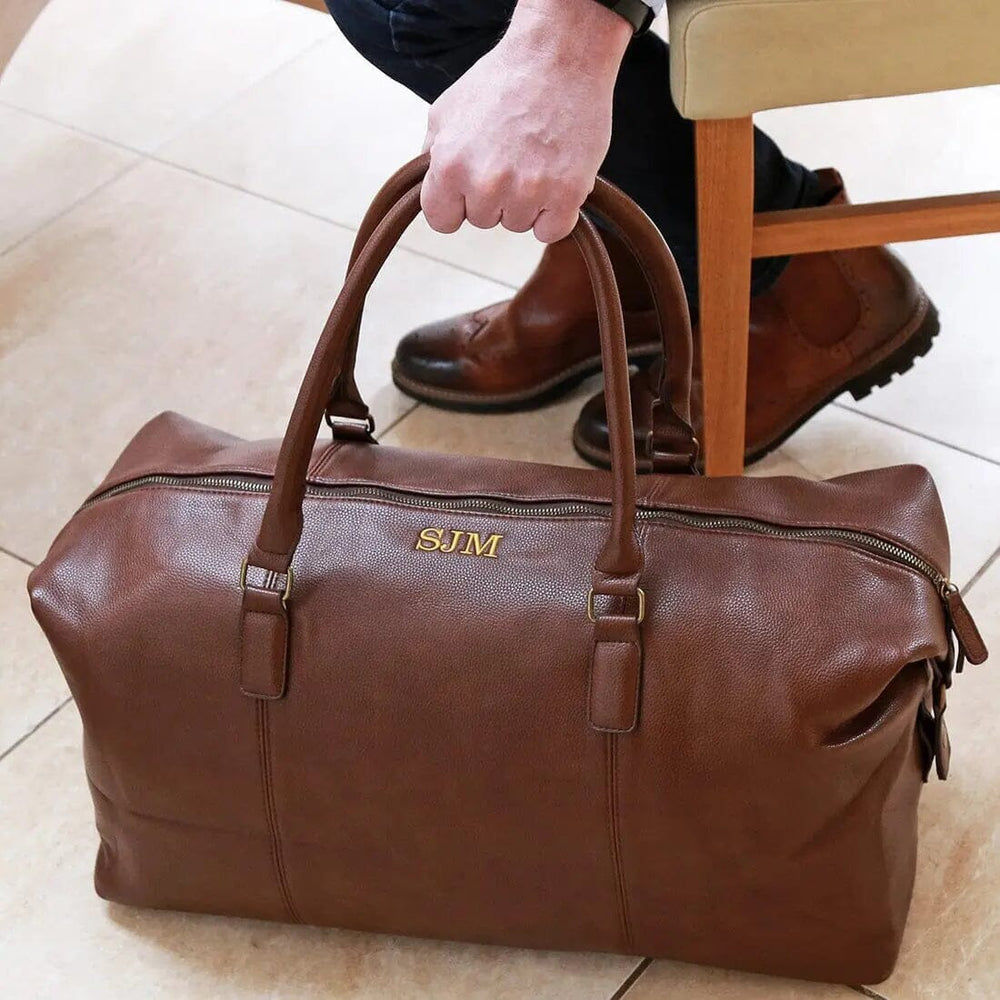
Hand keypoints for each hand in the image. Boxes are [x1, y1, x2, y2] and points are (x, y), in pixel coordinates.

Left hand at [421, 0, 631, 243]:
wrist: (559, 55)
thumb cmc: (504, 79)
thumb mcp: (447, 109)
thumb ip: (433, 154)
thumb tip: (431, 187)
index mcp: (450, 165)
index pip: (442, 220)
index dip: (456, 205)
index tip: (470, 189)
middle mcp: (487, 183)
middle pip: (483, 221)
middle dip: (494, 197)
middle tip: (511, 156)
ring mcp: (528, 191)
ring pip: (518, 224)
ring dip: (526, 202)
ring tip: (535, 158)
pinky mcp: (566, 193)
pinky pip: (551, 231)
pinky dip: (554, 213)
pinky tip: (555, 179)